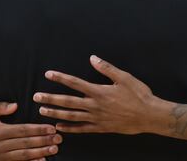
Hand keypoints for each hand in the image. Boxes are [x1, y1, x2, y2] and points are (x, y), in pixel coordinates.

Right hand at [0, 102, 60, 160]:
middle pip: (26, 143)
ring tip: (54, 149)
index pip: (22, 130)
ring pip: (24, 155)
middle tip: (58, 139)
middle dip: (43, 141)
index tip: (51, 128)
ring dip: (41, 152)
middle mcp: (1, 145)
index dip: (37, 129)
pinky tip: (43, 160)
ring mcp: (3, 157)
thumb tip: (14, 105)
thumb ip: (0, 106)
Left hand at [34, 55, 158, 134]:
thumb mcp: (124, 77)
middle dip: (51, 98)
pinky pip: (82, 129)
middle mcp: (95, 106)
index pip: (75, 83)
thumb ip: (106, 68)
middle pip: (68, 102)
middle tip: (36, 96)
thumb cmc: (139, 95)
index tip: (48, 74)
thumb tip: (92, 58)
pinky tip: (59, 126)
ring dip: (56, 113)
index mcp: (99, 91)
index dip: (60, 78)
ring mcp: (97, 118)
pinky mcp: (101, 128)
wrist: (150, 116)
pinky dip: (70, 128)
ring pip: (72, 116)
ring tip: (42, 111)